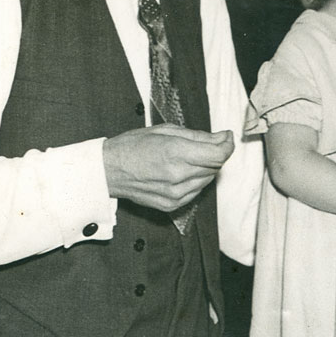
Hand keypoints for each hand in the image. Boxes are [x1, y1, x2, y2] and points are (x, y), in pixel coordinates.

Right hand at [102, 125, 233, 211]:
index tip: (226, 137)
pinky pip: (196, 192)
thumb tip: (221, 138)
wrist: (108, 171)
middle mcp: (177, 176)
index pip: (218, 154)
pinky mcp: (172, 205)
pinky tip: (180, 172)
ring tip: (186, 158)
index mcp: (175, 152)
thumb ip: (197, 136)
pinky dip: (194, 181)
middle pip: (214, 166)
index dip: (227, 145)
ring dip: (204, 168)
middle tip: (202, 144)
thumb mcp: (165, 131)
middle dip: (214, 153)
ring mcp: (175, 194)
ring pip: (207, 180)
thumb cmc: (132, 146)